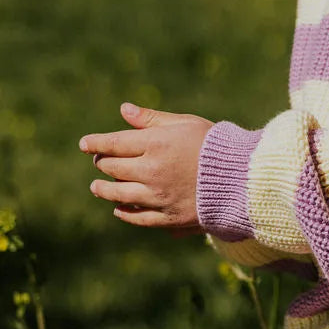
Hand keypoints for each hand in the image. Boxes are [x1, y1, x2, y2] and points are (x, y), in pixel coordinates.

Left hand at [79, 102, 213, 229]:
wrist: (243, 178)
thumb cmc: (216, 144)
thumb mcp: (185, 124)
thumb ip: (152, 119)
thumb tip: (124, 110)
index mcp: (155, 144)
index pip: (113, 143)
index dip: (95, 143)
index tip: (84, 144)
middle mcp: (151, 171)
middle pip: (113, 168)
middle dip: (102, 163)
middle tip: (99, 161)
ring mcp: (158, 196)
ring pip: (119, 195)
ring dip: (104, 190)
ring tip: (97, 187)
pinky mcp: (169, 217)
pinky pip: (138, 218)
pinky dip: (125, 213)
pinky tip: (119, 209)